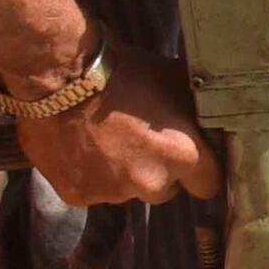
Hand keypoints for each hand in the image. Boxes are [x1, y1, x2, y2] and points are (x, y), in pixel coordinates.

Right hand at [10, 49, 216, 208]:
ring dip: (123, 174)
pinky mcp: (79, 196)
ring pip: (127, 192)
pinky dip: (90, 176)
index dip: (201, 172)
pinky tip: (82, 149)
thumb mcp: (174, 82)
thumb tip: (207, 120)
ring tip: (107, 142)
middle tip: (142, 144)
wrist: (61, 78)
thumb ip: (194, 112)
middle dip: (158, 172)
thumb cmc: (124, 72)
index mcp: (181, 155)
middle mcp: (150, 182)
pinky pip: (93, 191)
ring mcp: (112, 193)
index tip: (193, 161)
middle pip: (165, 190)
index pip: (208, 184)